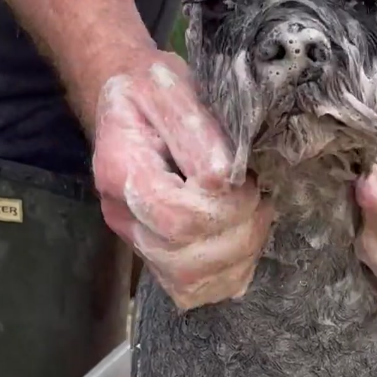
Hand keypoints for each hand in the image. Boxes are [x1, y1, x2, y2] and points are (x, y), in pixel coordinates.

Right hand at [92, 51, 274, 309]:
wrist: (134, 106)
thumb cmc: (154, 91)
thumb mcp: (172, 86)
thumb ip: (197, 129)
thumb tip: (226, 177)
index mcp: (119, 170)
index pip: (175, 217)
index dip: (222, 207)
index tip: (244, 177)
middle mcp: (124, 218)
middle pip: (186, 259)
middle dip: (239, 231)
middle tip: (257, 193)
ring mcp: (140, 244)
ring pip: (194, 283)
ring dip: (241, 253)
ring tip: (254, 212)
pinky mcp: (160, 259)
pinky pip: (198, 290)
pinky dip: (231, 271)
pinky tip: (242, 236)